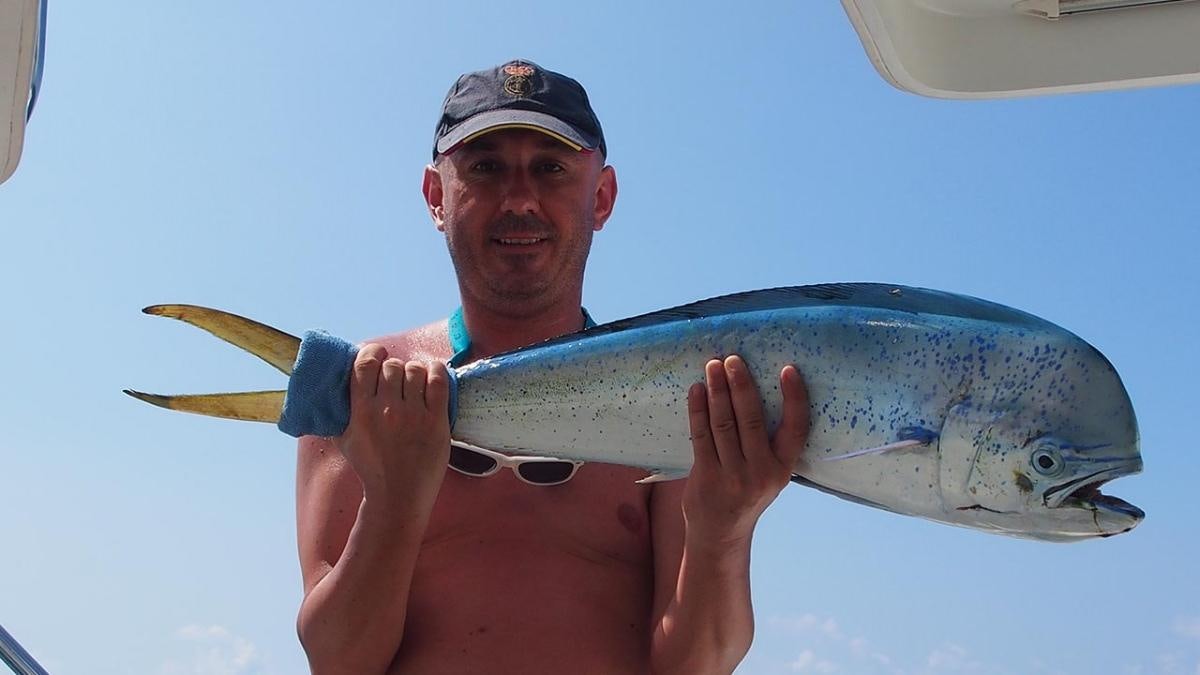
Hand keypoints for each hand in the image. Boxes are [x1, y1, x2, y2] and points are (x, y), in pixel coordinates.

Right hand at [335, 344, 451, 503]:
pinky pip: (438, 382)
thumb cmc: (371, 467)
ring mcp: (412, 415)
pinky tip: (433, 372)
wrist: (398, 495)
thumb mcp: (344, 439)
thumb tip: (334, 387)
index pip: (364, 365)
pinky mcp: (435, 421)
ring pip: (415, 370)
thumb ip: (339, 412)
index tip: (377, 352)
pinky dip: (436, 371)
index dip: (372, 351)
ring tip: (415, 380)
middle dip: (394, 367)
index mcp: (361, 412)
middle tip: (397, 377)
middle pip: (392, 366)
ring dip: (415, 370)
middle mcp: (386, 410)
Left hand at [682, 355, 809, 547]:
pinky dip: (698, 409)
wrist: (721, 533)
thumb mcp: (769, 473)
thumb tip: (754, 391)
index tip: (788, 369)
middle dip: (741, 385)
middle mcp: (761, 472)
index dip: (794, 398)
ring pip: (724, 423)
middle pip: (751, 419)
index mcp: (783, 468)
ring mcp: (733, 475)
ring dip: (717, 391)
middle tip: (733, 359)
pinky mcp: (706, 475)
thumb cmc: (747, 492)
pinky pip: (701, 435)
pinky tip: (696, 390)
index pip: (796, 428)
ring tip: (713, 366)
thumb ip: (768, 443)